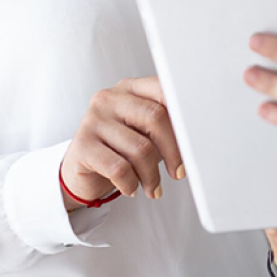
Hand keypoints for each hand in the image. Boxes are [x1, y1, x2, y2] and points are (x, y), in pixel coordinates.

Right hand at [60, 76, 183, 208]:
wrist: (81, 170)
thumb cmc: (120, 149)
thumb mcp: (146, 133)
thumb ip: (166, 126)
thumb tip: (195, 139)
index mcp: (129, 88)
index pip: (164, 91)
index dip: (183, 118)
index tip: (193, 143)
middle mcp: (109, 99)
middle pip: (155, 117)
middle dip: (173, 151)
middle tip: (178, 172)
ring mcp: (93, 120)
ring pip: (139, 148)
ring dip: (151, 176)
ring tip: (152, 187)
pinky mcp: (81, 146)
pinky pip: (119, 168)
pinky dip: (131, 184)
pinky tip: (131, 188)